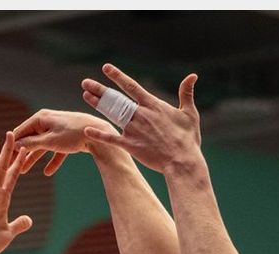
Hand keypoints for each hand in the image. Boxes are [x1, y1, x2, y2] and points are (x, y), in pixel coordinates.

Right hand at [11, 109, 109, 176]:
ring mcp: (56, 130)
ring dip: (33, 159)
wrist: (99, 133)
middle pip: (29, 139)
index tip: (3, 158)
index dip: (11, 145)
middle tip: (10, 167)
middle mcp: (46, 122)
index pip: (20, 132)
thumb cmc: (73, 134)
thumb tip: (14, 145)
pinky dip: (52, 160)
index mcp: (40, 118)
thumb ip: (31, 144)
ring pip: (41, 146)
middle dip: (20, 153)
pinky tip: (48, 173)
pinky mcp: (66, 138)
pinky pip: (55, 150)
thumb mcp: (49, 141)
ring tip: (24, 172)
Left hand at [80, 64, 202, 174]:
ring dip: (97, 104)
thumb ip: (187, 93)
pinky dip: (99, 134)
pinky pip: (111, 138)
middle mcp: (141, 114)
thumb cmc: (187, 139)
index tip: (106, 68)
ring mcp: (134, 129)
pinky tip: (87, 130)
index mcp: (153, 105)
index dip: (118, 76)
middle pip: (116, 98)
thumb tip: (193, 76)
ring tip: (85, 95)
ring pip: (111, 114)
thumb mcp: (189, 113)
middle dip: (100, 89)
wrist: (182, 161)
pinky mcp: (130, 145)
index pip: (132, 86)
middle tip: (85, 82)